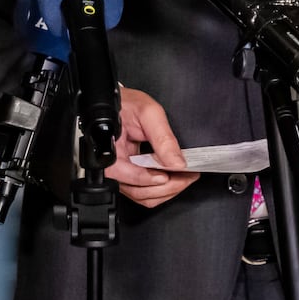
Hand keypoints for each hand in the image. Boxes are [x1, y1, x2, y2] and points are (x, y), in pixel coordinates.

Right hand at [104, 87, 199, 207]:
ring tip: (185, 178)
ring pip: (143, 196)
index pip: (129, 177)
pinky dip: (161, 190)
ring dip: (166, 191)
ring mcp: (121, 175)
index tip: (170, 175)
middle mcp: (112, 169)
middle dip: (167, 187)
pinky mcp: (128, 176)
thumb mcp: (148, 113)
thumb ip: (162, 138)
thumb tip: (177, 162)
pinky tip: (174, 179)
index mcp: (111, 154)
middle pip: (139, 192)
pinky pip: (144, 192)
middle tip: (187, 177)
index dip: (151, 179)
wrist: (120, 103)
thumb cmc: (127, 105)